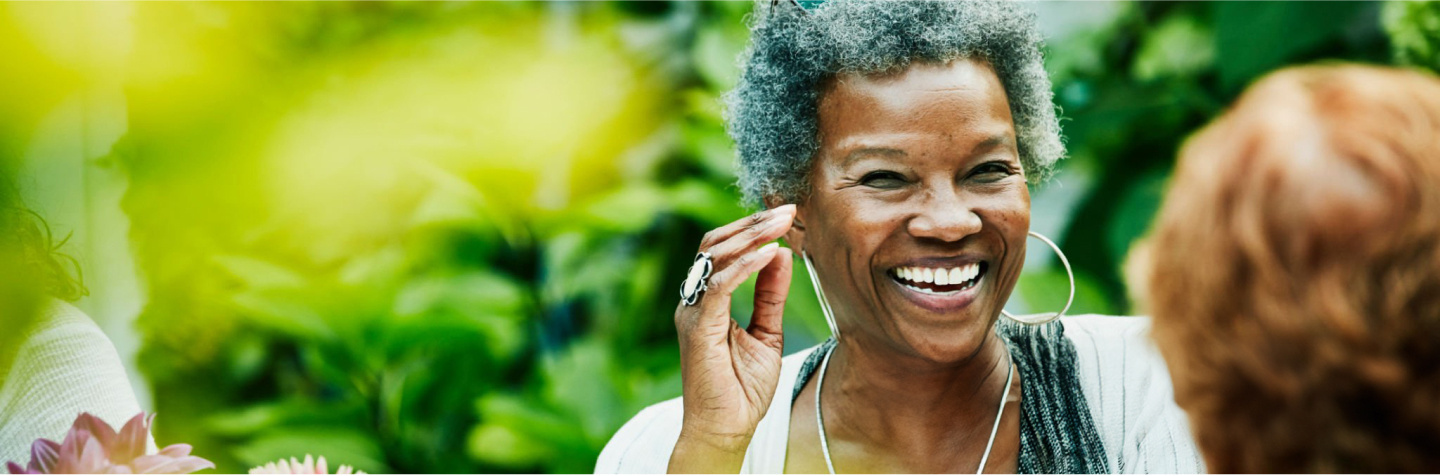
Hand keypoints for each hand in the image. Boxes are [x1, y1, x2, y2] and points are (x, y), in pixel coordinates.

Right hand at [668, 204, 795, 473]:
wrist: (726, 430)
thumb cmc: (741, 389)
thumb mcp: (766, 332)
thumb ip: (769, 294)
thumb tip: (781, 254)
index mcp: (707, 300)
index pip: (723, 250)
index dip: (752, 229)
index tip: (787, 216)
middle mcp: (694, 300)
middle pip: (716, 244)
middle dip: (753, 223)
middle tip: (789, 210)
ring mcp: (693, 312)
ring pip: (715, 257)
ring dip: (751, 236)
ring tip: (782, 223)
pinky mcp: (698, 328)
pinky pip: (719, 286)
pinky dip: (745, 267)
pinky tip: (769, 254)